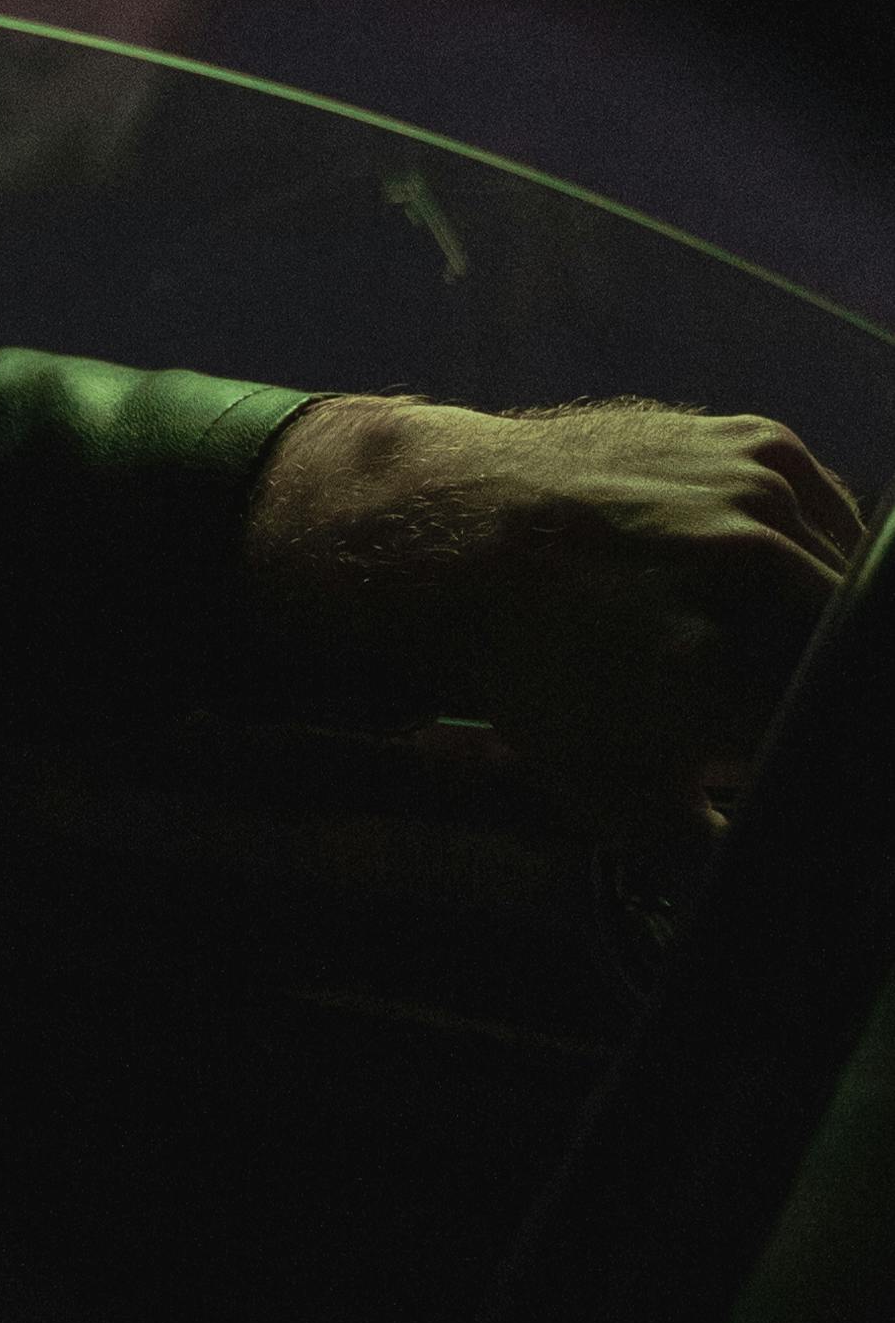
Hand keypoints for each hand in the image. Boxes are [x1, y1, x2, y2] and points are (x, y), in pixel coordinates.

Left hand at [238, 392, 863, 851]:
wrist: (466, 533)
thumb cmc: (537, 671)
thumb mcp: (607, 789)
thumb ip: (704, 850)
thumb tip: (776, 876)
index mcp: (721, 673)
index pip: (831, 728)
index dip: (821, 752)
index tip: (777, 751)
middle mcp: (755, 574)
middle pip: (853, 653)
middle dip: (819, 688)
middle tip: (760, 699)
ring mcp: (763, 499)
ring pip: (856, 583)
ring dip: (825, 624)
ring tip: (749, 640)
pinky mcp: (765, 446)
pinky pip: (833, 517)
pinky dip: (815, 556)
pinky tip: (759, 581)